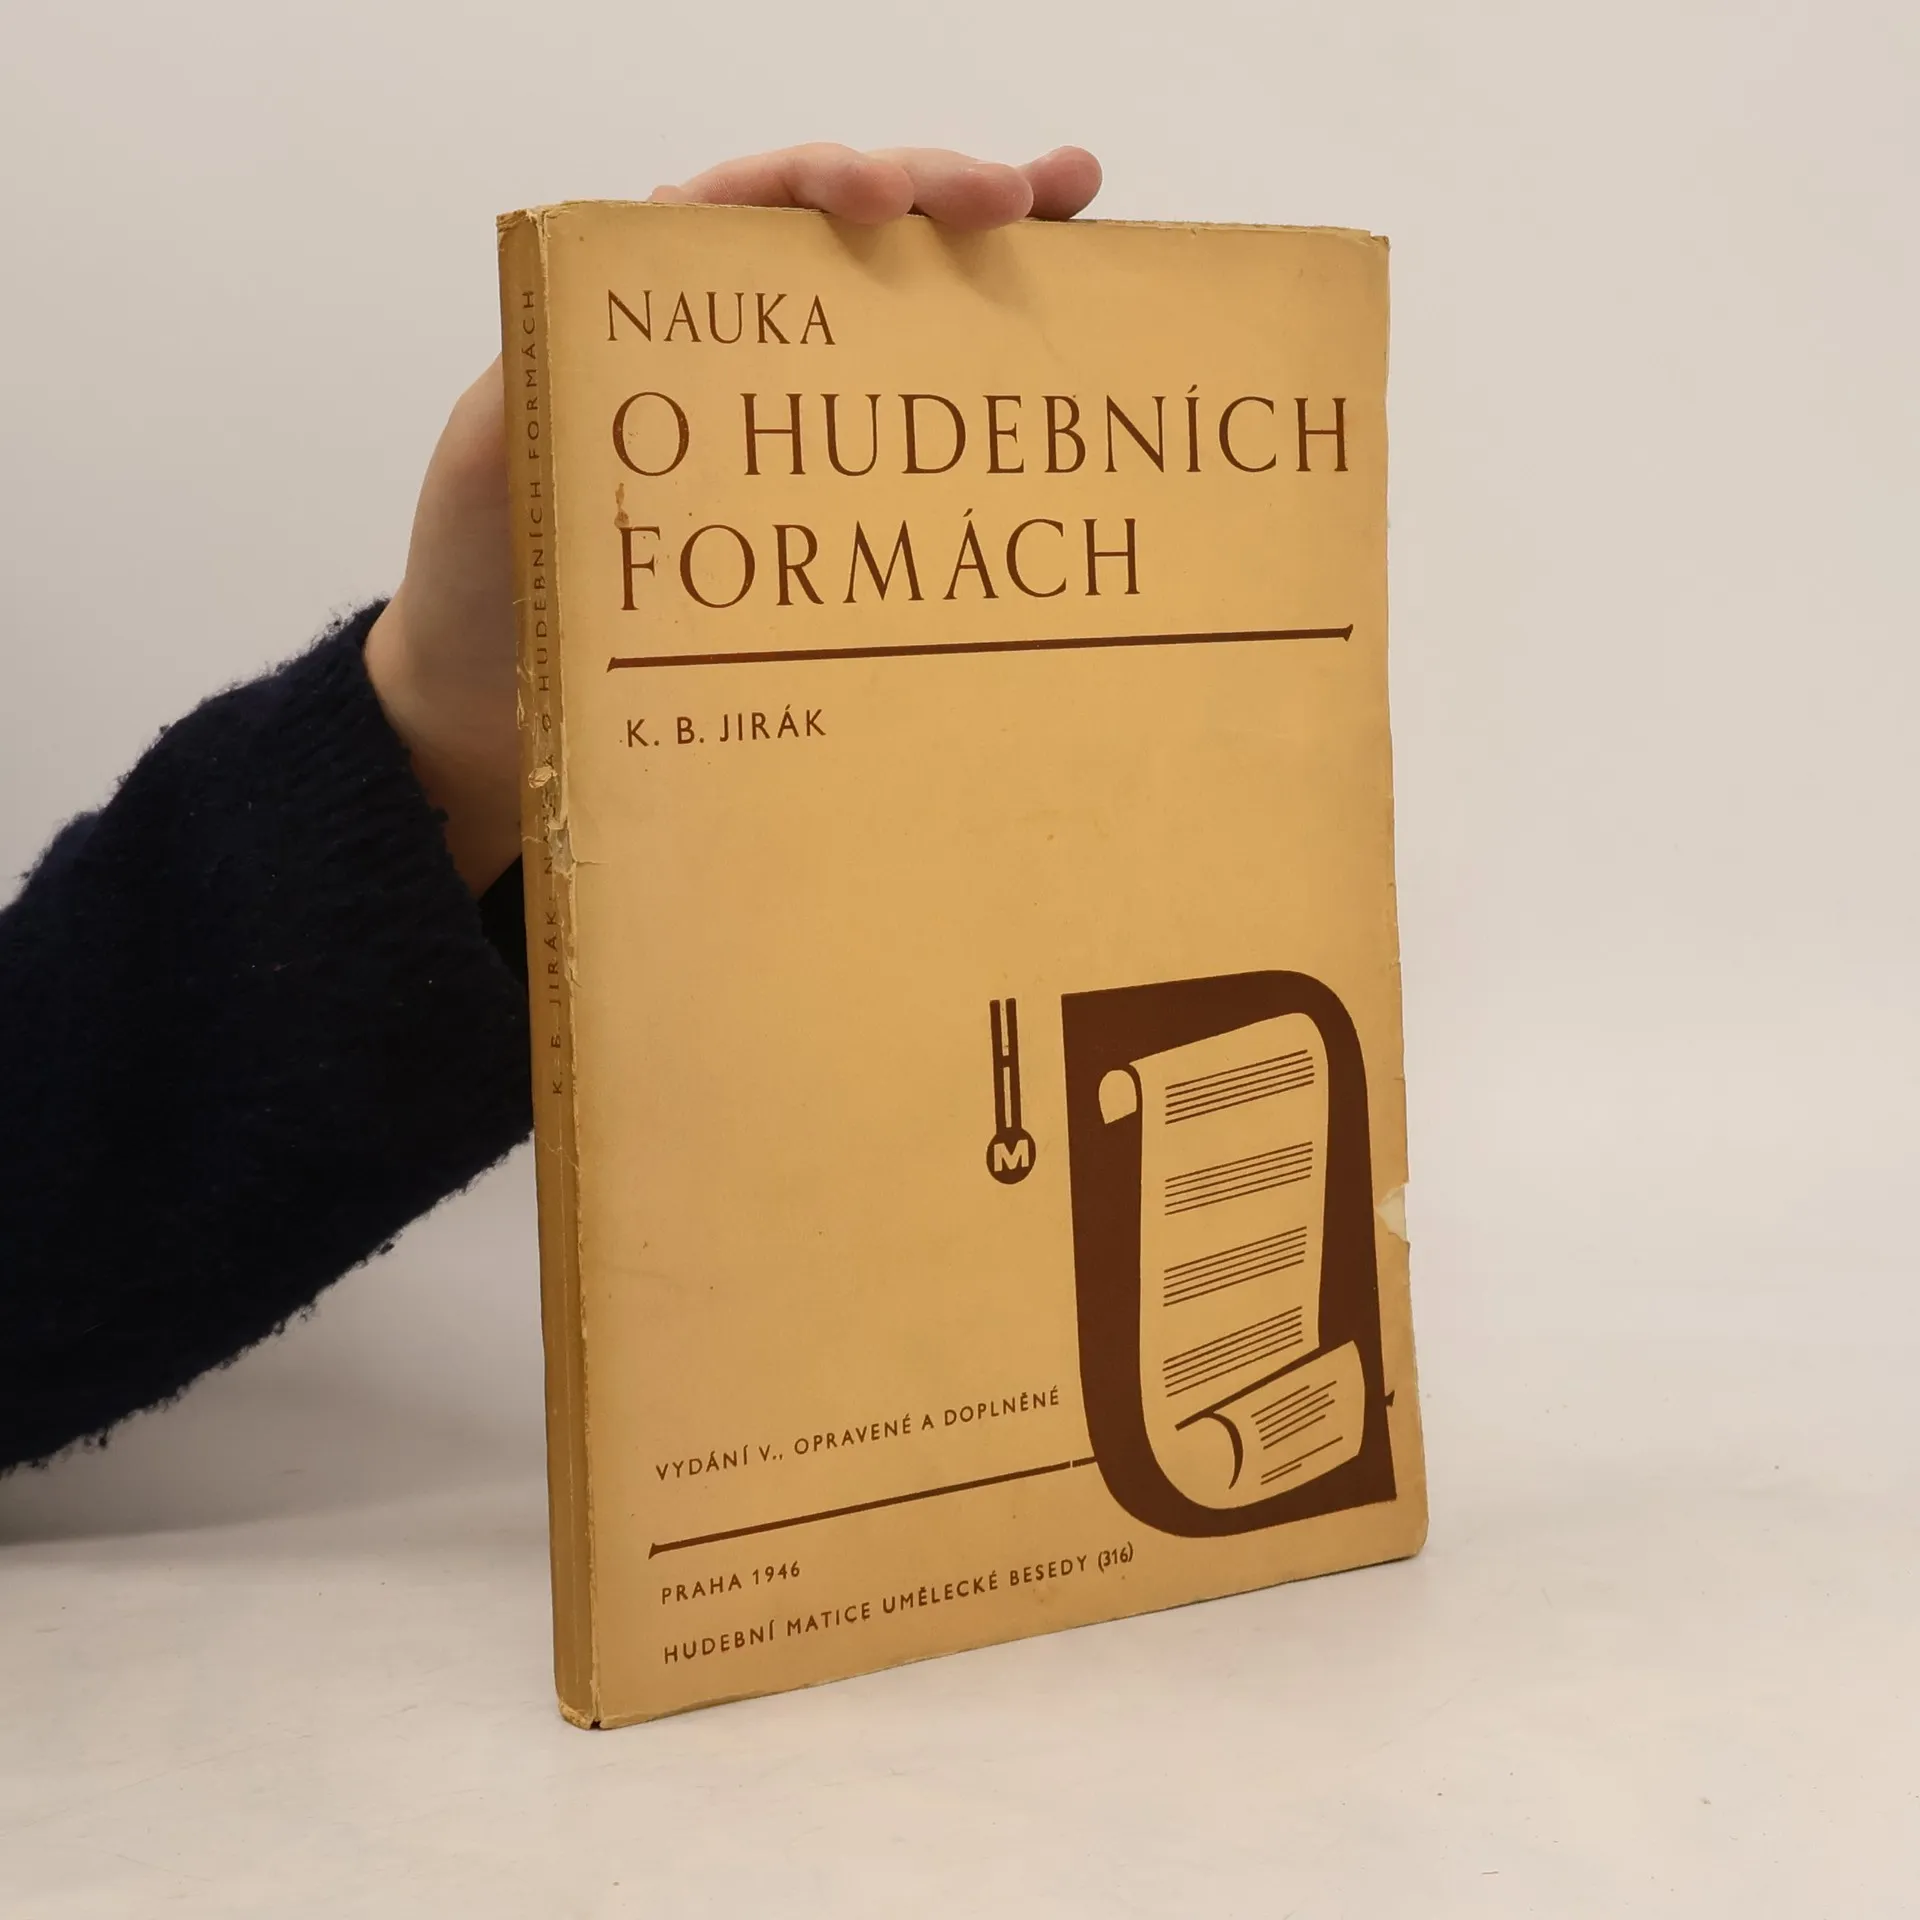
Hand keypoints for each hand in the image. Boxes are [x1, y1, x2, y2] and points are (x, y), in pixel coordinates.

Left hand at [365, 143, 1101, 893]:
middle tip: (1033, 195)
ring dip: (984, 260)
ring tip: (1077, 217)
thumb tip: (607, 308)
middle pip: (845, 238)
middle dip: (941, 195)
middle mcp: (724, 346)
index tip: (890, 199)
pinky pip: (893, 427)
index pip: (747, 204)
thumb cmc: (482, 582)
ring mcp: (776, 422)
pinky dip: (968, 386)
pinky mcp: (804, 503)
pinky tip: (1039, 358)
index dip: (825, 180)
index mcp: (641, 308)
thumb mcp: (487, 464)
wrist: (490, 703)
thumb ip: (538, 380)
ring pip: (891, 313)